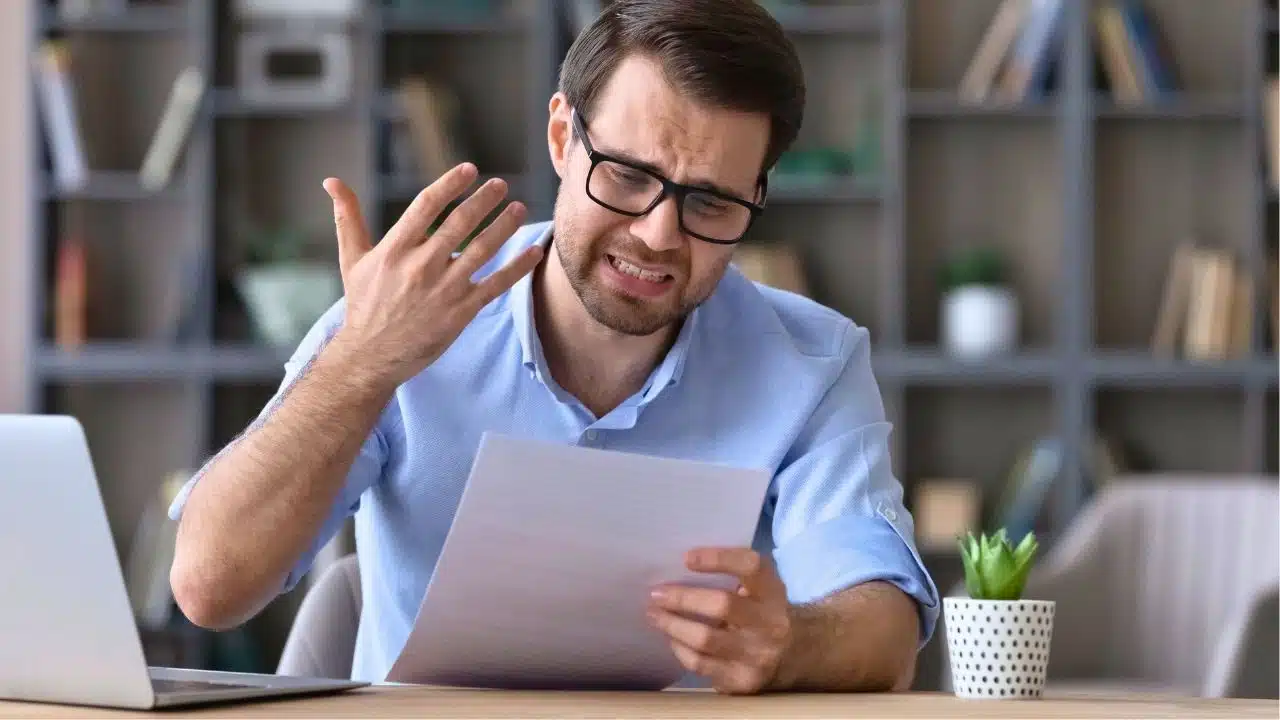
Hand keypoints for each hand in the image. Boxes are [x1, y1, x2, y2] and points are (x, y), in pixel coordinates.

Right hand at [322, 164, 542, 388]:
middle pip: (459, 224)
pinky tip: (534, 251)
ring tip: (518, 208)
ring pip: (482, 250)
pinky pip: (495, 284)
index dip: (449, 185)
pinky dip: (517, 267)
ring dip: (504, 226)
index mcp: (394, 250)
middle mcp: (420, 267)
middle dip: (483, 201)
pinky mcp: (460, 312)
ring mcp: (443, 290)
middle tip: (499, 185)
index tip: (469, 169)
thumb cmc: (363, 305)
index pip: (426, 207)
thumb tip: (331, 181)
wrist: (371, 357)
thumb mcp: (353, 259)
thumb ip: (348, 217)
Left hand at [647, 548, 793, 694]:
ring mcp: (757, 654)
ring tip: (654, 614)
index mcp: (772, 591)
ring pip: (706, 639)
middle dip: (683, 598)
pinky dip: (680, 649)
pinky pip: (701, 664)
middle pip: (723, 605)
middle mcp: (770, 623)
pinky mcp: (742, 680)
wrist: (790, 657)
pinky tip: (671, 638)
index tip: (686, 558)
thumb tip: (676, 569)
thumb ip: (730, 576)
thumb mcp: (758, 589)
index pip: (750, 566)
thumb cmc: (760, 612)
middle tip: (656, 593)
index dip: (719, 558)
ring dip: (673, 624)